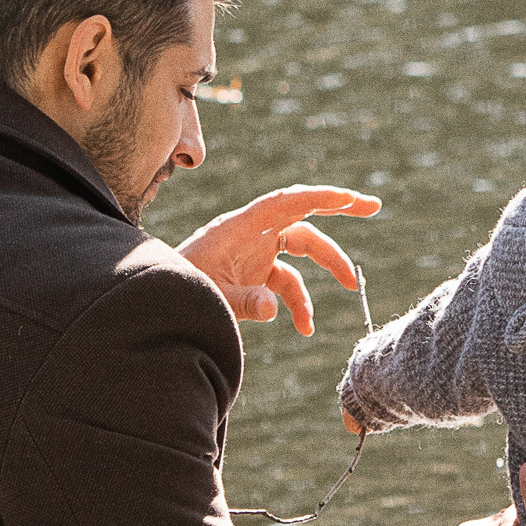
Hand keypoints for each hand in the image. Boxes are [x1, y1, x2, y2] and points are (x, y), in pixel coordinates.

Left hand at [178, 184, 379, 333]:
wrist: (152, 303)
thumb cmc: (175, 291)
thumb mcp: (208, 296)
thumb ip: (243, 302)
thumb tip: (275, 309)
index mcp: (238, 228)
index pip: (285, 203)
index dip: (320, 196)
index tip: (352, 197)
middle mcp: (249, 235)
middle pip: (300, 217)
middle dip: (337, 211)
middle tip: (373, 206)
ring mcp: (252, 254)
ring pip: (299, 252)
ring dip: (324, 269)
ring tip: (349, 287)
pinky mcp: (252, 275)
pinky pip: (286, 282)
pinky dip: (298, 304)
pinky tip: (303, 328)